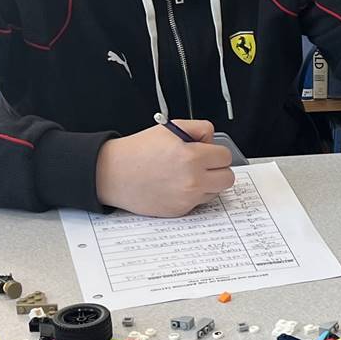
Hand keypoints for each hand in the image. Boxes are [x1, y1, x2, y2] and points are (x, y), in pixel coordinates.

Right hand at [94, 119, 234, 216]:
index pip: (225, 156)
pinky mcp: (179, 211)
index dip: (216, 152)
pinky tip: (176, 185)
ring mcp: (187, 198)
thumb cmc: (138, 151)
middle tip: (203, 164)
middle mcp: (192, 180)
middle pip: (227, 178)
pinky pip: (198, 203)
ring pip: (215, 192)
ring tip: (187, 174)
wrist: (112, 174)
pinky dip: (193, 195)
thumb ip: (199, 129)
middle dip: (218, 169)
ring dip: (207, 183)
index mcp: (191, 157)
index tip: (207, 152)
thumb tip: (212, 140)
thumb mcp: (170, 128)